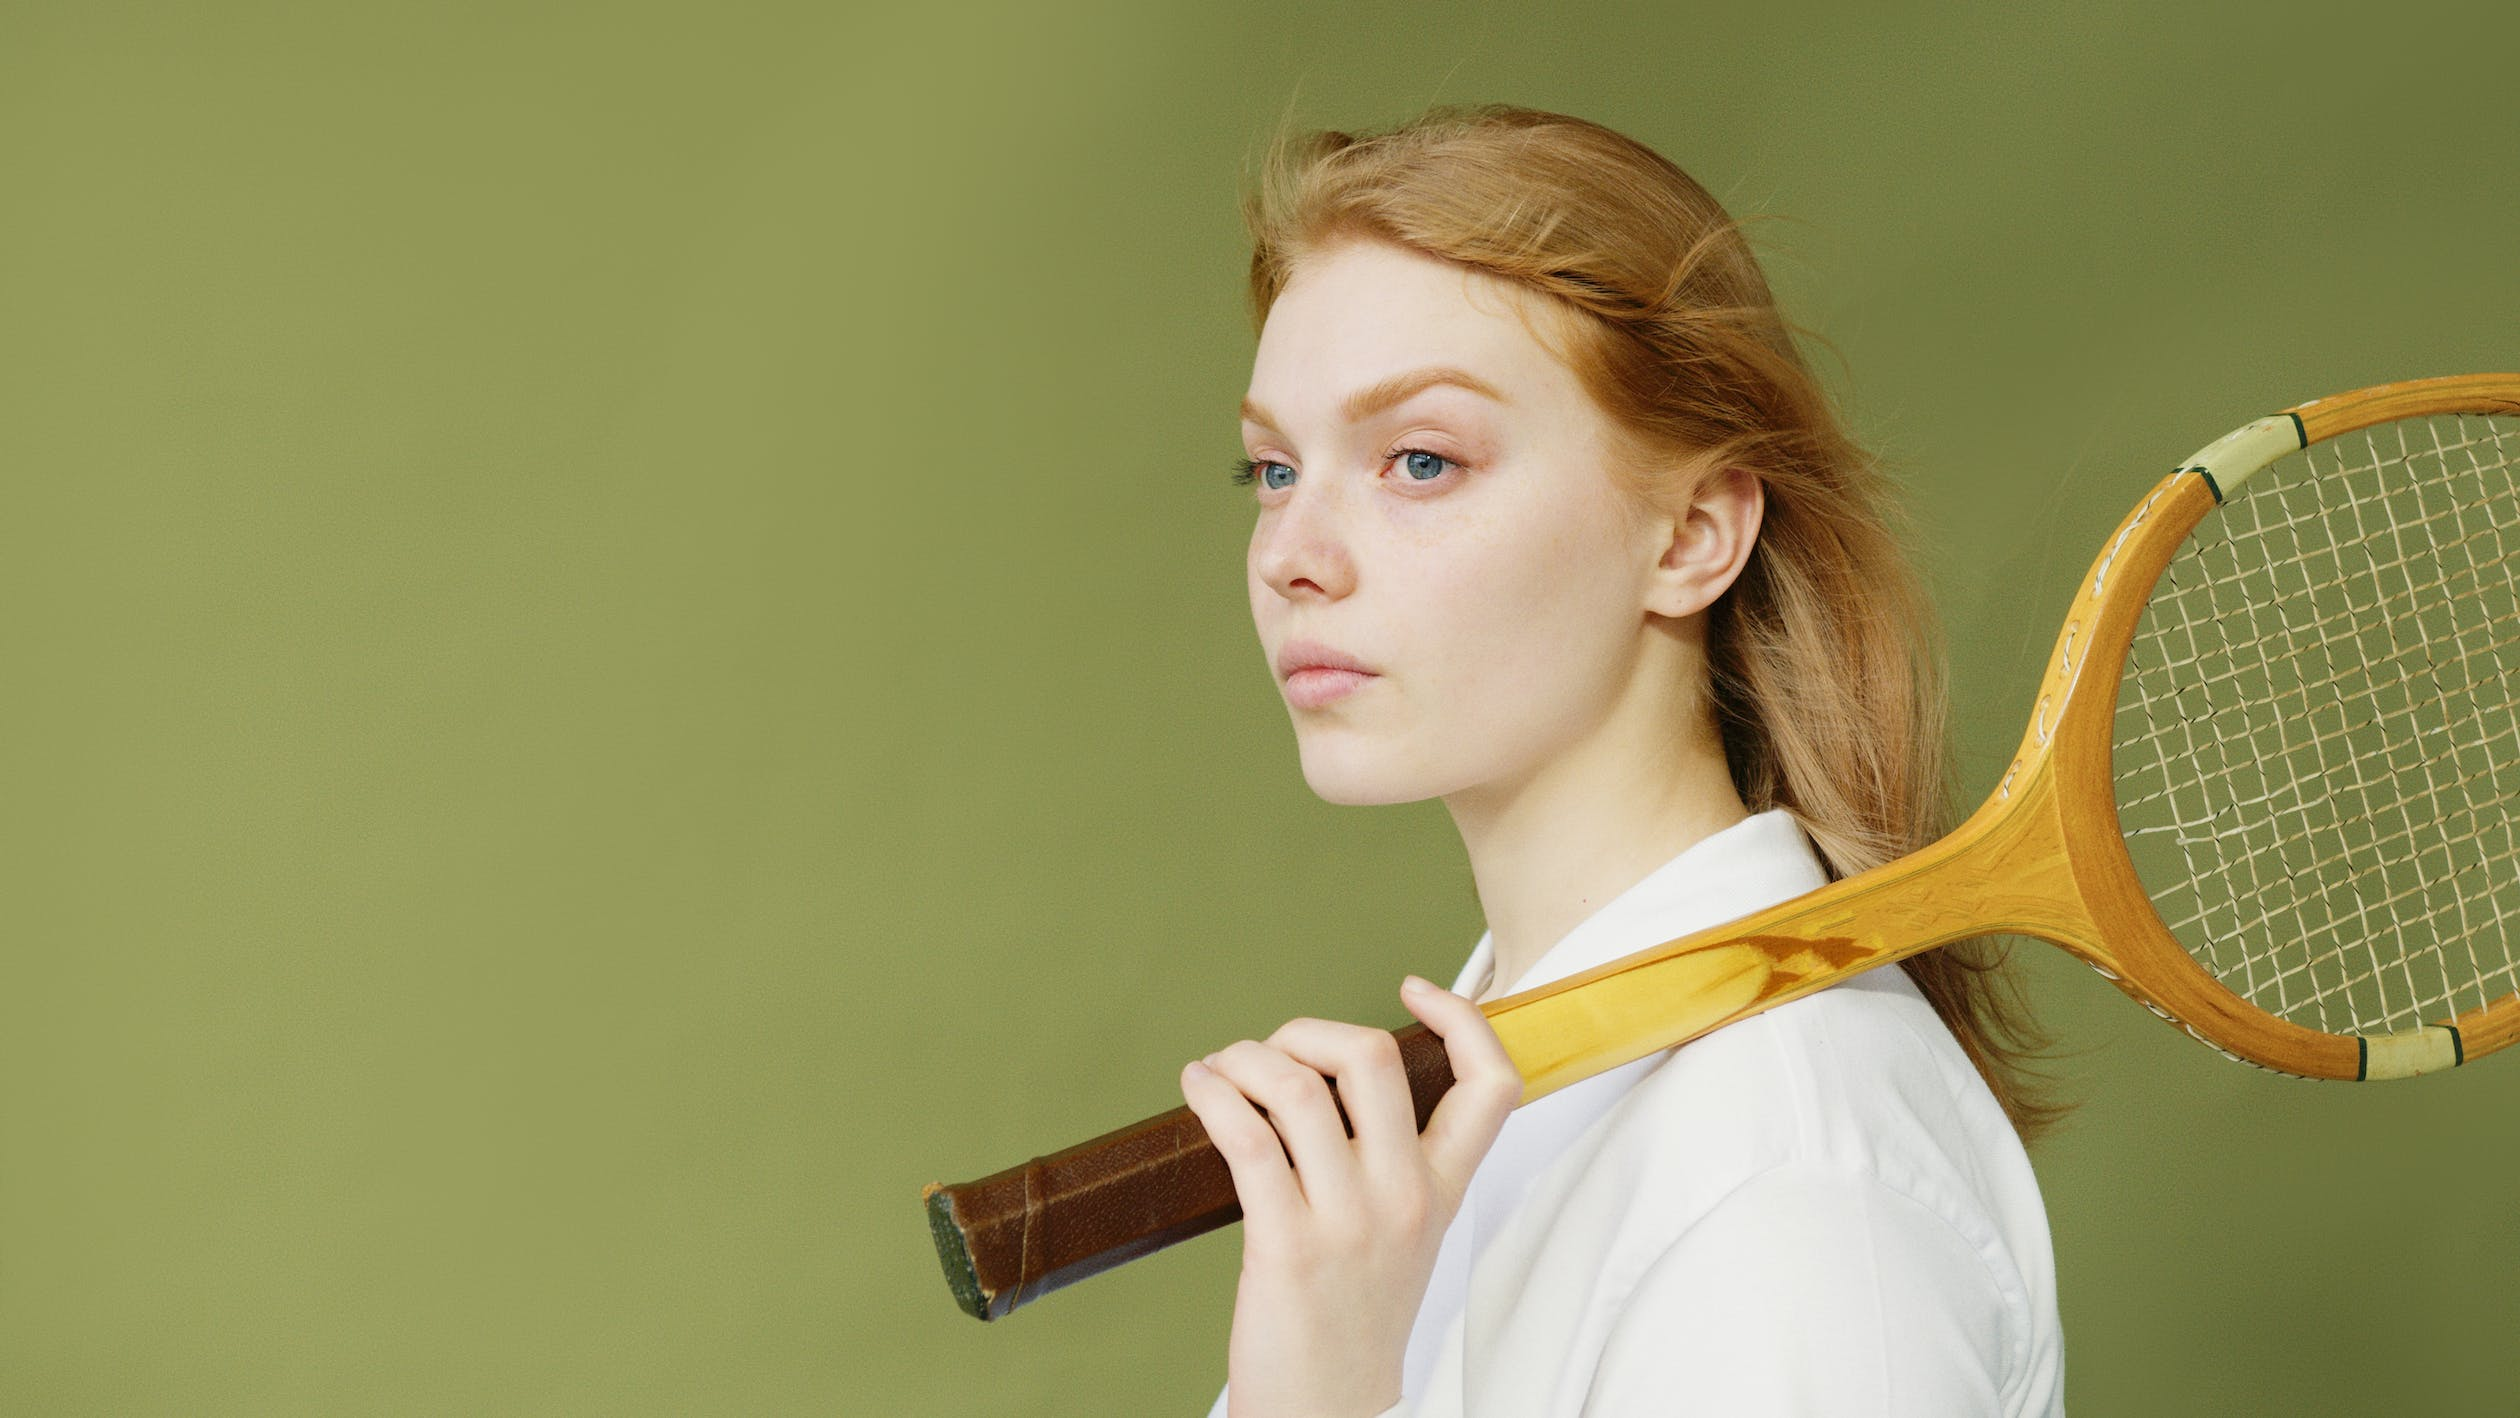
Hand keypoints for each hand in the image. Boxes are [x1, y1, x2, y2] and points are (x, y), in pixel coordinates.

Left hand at [1179, 975, 1523, 1417]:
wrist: (1330, 1411)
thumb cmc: (1354, 1319)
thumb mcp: (1407, 1236)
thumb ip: (1397, 1163)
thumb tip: (1335, 1080)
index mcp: (1443, 1191)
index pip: (1493, 1083)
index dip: (1461, 1016)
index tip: (1413, 991)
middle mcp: (1405, 1197)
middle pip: (1372, 1058)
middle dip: (1309, 1031)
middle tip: (1276, 1054)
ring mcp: (1347, 1220)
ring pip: (1295, 1087)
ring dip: (1242, 1059)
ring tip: (1219, 1072)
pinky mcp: (1284, 1244)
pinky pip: (1246, 1137)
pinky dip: (1212, 1094)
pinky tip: (1198, 1090)